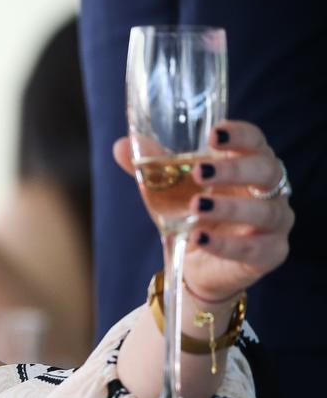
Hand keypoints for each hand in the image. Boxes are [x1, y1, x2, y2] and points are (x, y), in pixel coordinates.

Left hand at [114, 120, 293, 301]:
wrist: (195, 263)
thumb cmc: (190, 214)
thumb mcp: (168, 189)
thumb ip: (152, 167)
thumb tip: (122, 146)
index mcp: (248, 163)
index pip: (254, 140)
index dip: (239, 134)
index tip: (214, 134)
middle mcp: (269, 189)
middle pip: (266, 170)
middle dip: (233, 169)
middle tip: (200, 172)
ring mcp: (275, 221)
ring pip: (265, 211)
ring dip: (229, 208)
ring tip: (196, 207)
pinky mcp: (271, 253)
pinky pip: (254, 248)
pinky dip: (225, 244)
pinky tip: (199, 239)